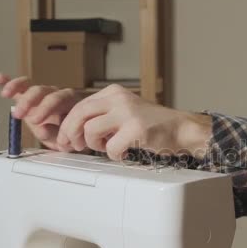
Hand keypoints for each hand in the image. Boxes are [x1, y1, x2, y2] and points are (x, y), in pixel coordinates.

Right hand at [0, 73, 80, 150]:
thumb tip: (43, 129)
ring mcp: (42, 95)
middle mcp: (56, 94)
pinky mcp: (29, 97)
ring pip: (30, 86)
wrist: (74, 133)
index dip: (45, 108)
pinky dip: (8, 82)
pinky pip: (19, 87)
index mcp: (70, 102)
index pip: (57, 99)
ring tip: (5, 94)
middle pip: (41, 91)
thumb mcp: (68, 139)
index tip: (35, 120)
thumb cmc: (73, 134)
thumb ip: (57, 135)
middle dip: (28, 101)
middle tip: (19, 114)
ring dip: (16, 88)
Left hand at [57, 84, 211, 159]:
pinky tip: (124, 152)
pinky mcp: (136, 129)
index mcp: (113, 92)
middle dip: (70, 133)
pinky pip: (110, 147)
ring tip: (108, 147)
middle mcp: (119, 98)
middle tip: (74, 147)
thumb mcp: (124, 111)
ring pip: (90, 130)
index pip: (79, 105)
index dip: (68, 124)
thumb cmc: (152, 125)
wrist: (181, 129)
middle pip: (79, 113)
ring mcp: (128, 113)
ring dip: (95, 145)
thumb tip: (73, 131)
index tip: (66, 139)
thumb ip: (102, 115)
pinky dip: (114, 155)